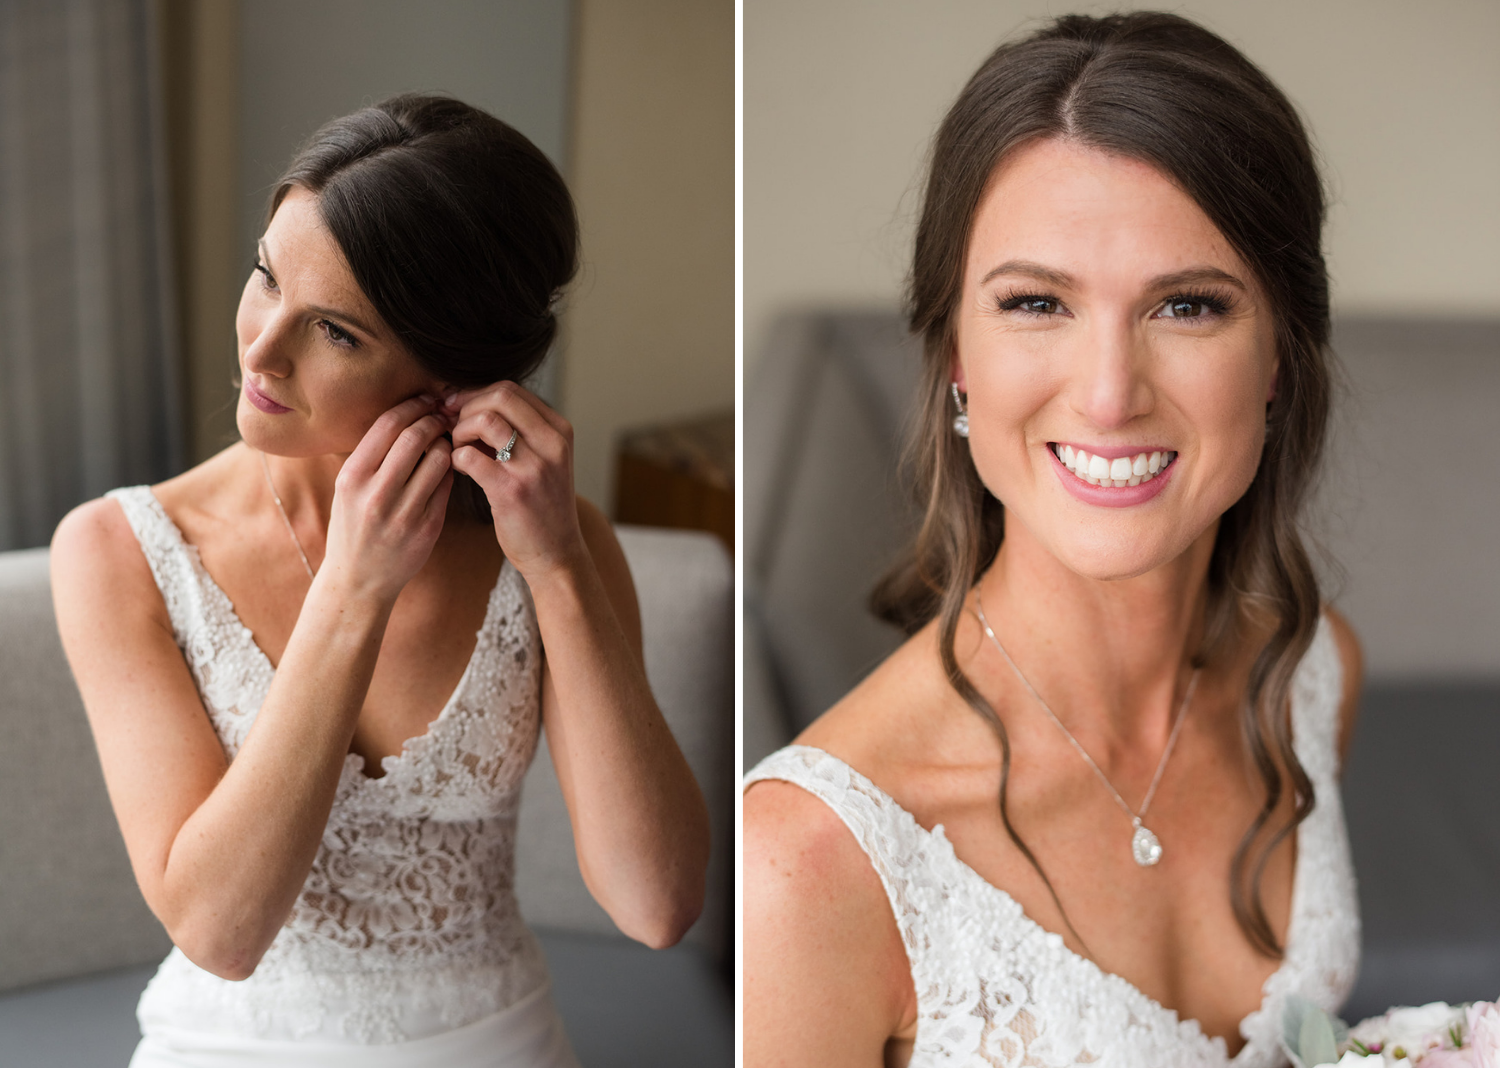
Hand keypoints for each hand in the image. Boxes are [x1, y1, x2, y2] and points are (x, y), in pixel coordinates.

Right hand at [322, 394, 454, 601]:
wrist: (357, 580)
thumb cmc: (352, 526)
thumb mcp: (348, 488)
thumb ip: (372, 455)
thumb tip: (406, 414)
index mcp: (352, 477)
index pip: (388, 424)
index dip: (412, 405)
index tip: (424, 400)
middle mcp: (376, 493)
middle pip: (416, 436)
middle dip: (434, 419)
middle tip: (442, 415)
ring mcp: (404, 512)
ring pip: (439, 459)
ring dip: (447, 443)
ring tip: (446, 440)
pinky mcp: (427, 528)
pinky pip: (447, 485)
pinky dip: (451, 469)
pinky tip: (448, 466)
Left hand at [444, 382, 584, 579]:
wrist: (556, 554)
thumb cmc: (542, 506)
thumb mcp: (545, 461)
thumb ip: (518, 431)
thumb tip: (469, 403)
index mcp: (559, 431)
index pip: (511, 389)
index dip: (475, 393)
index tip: (456, 407)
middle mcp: (552, 444)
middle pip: (498, 397)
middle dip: (465, 406)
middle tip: (450, 424)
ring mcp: (534, 467)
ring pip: (484, 421)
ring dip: (459, 431)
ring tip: (457, 448)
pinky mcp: (511, 491)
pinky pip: (469, 456)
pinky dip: (456, 457)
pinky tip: (458, 468)